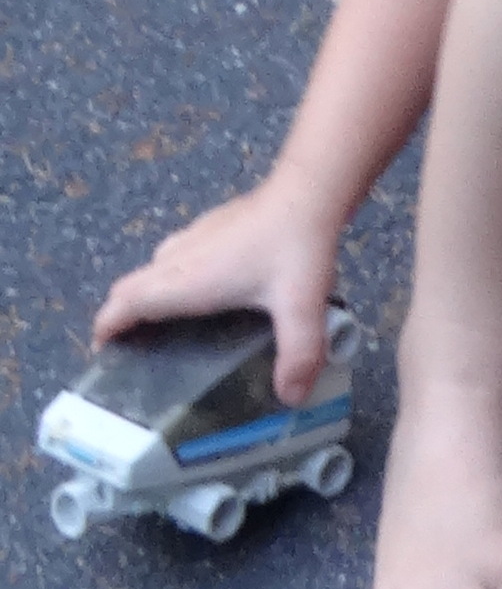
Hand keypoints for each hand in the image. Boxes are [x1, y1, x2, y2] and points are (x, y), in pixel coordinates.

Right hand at [95, 185, 340, 405]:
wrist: (310, 190)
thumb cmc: (295, 246)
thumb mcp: (300, 307)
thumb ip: (298, 354)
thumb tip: (291, 398)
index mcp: (186, 280)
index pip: (126, 302)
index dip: (107, 327)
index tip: (103, 353)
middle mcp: (180, 257)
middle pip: (131, 287)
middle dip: (122, 316)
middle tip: (136, 348)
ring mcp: (195, 235)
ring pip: (154, 269)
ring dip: (148, 294)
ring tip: (167, 325)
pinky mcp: (213, 223)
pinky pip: (177, 255)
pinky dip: (173, 276)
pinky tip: (208, 289)